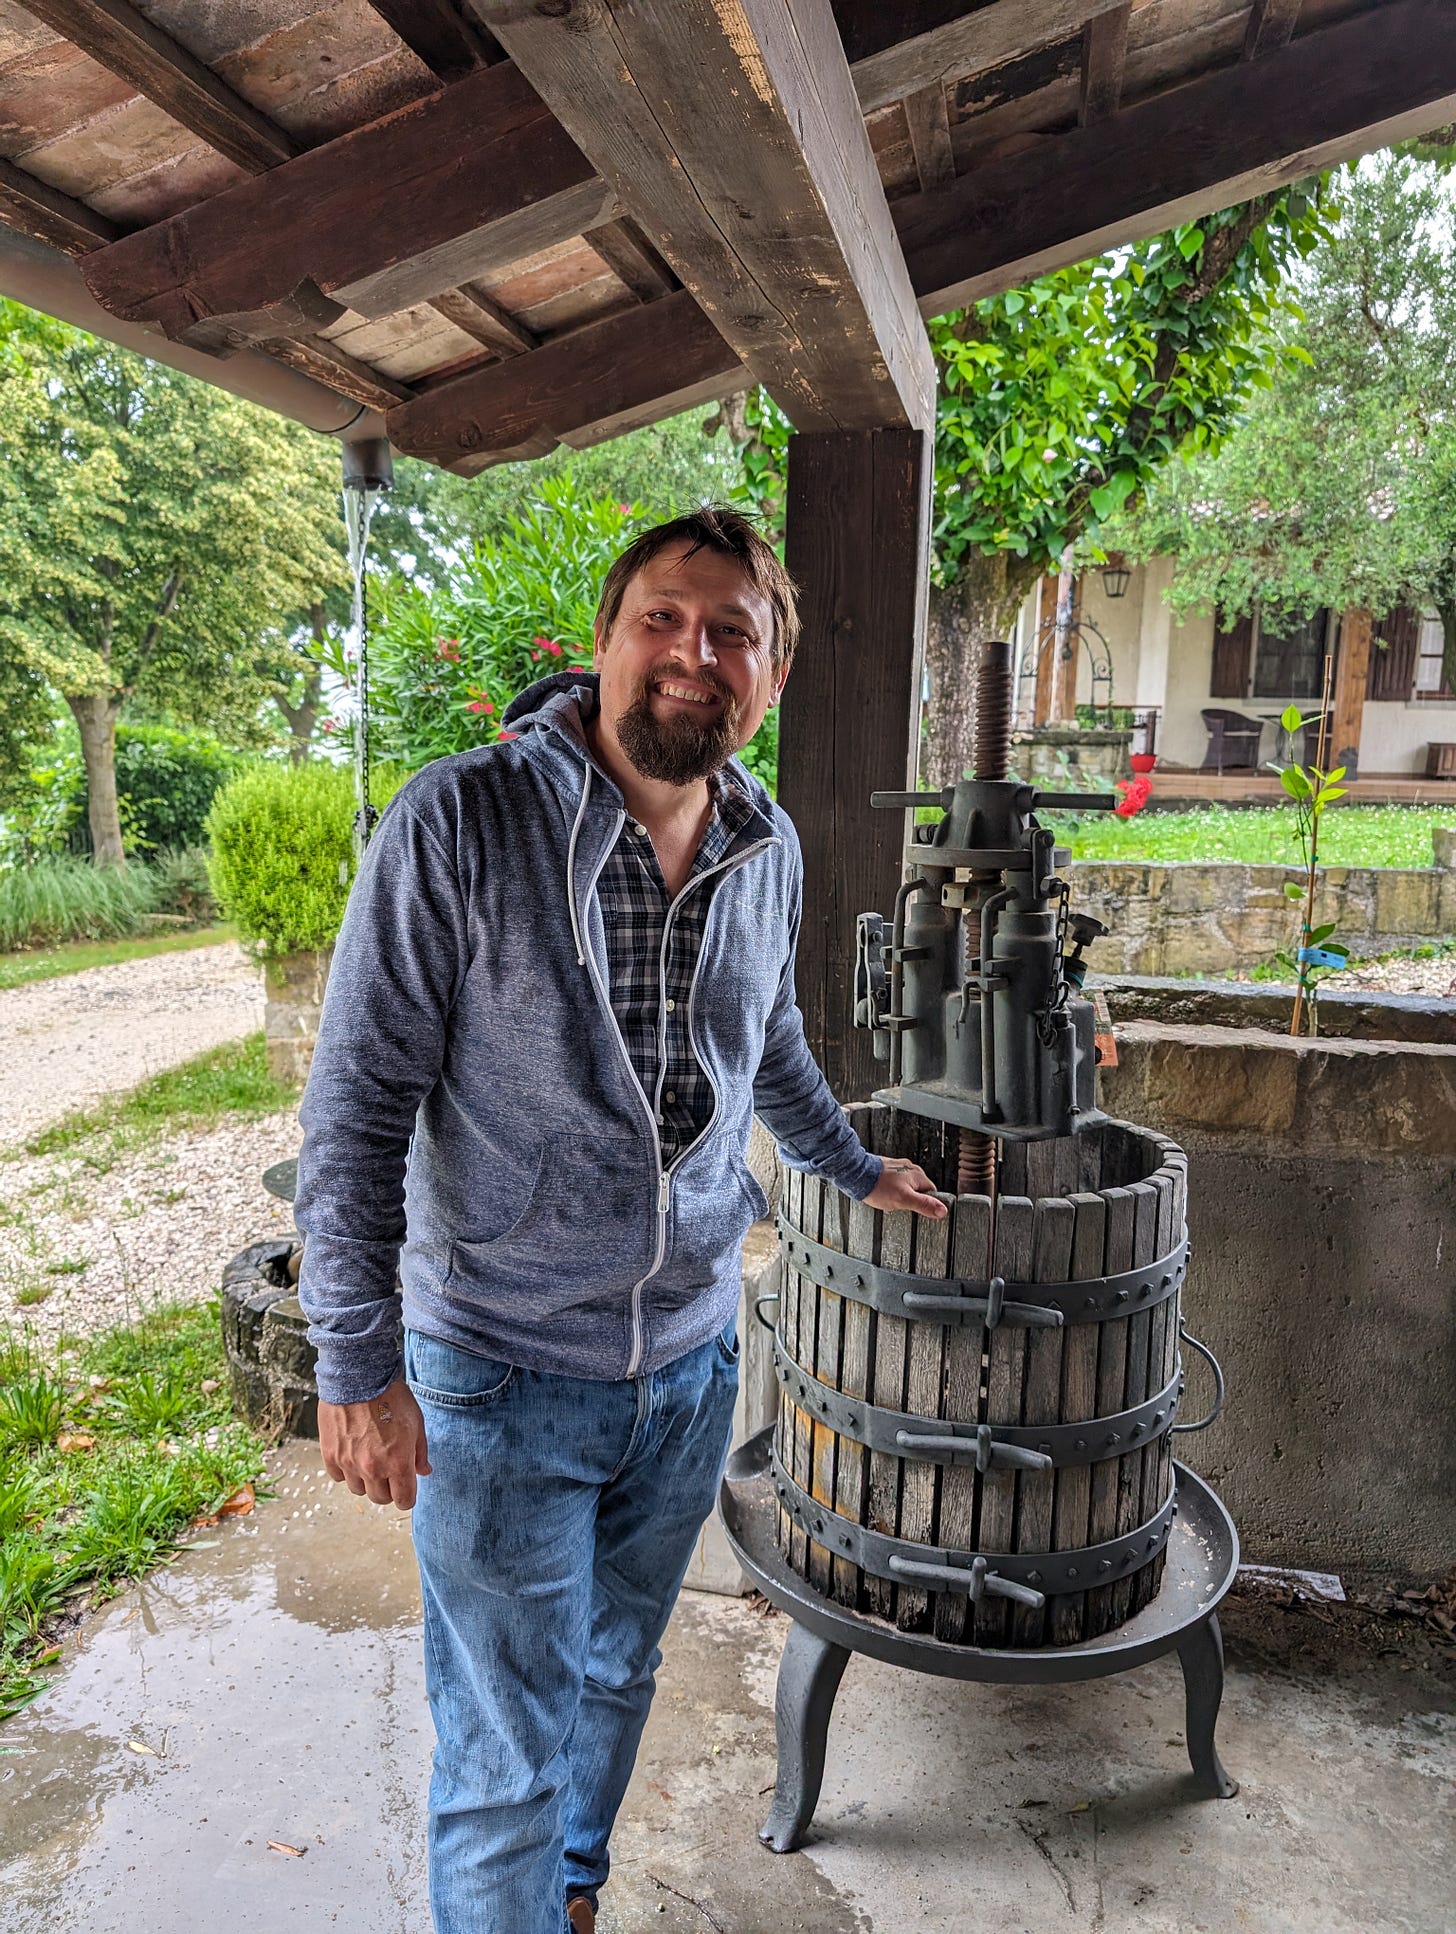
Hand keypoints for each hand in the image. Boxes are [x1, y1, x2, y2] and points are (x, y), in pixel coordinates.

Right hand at [319, 1377, 430, 1510]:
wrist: (359, 1377)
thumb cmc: (391, 1397)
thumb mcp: (416, 1422)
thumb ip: (420, 1451)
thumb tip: (423, 1471)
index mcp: (398, 1462)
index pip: (404, 1501)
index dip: (407, 1496)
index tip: (406, 1487)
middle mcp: (373, 1468)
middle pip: (380, 1498)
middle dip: (388, 1488)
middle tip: (389, 1470)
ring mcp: (349, 1463)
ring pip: (359, 1490)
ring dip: (366, 1480)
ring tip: (370, 1458)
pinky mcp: (330, 1455)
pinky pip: (339, 1477)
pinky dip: (346, 1470)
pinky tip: (353, 1453)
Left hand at [864, 1159, 947, 1218]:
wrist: (856, 1174)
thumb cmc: (878, 1186)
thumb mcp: (904, 1200)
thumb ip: (924, 1205)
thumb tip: (942, 1210)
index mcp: (918, 1175)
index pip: (931, 1192)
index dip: (925, 1203)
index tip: (916, 1209)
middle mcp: (910, 1168)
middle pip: (918, 1190)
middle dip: (910, 1200)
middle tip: (899, 1204)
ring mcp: (898, 1168)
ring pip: (905, 1187)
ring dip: (898, 1195)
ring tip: (887, 1198)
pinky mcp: (887, 1169)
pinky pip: (894, 1183)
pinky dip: (889, 1190)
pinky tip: (882, 1193)